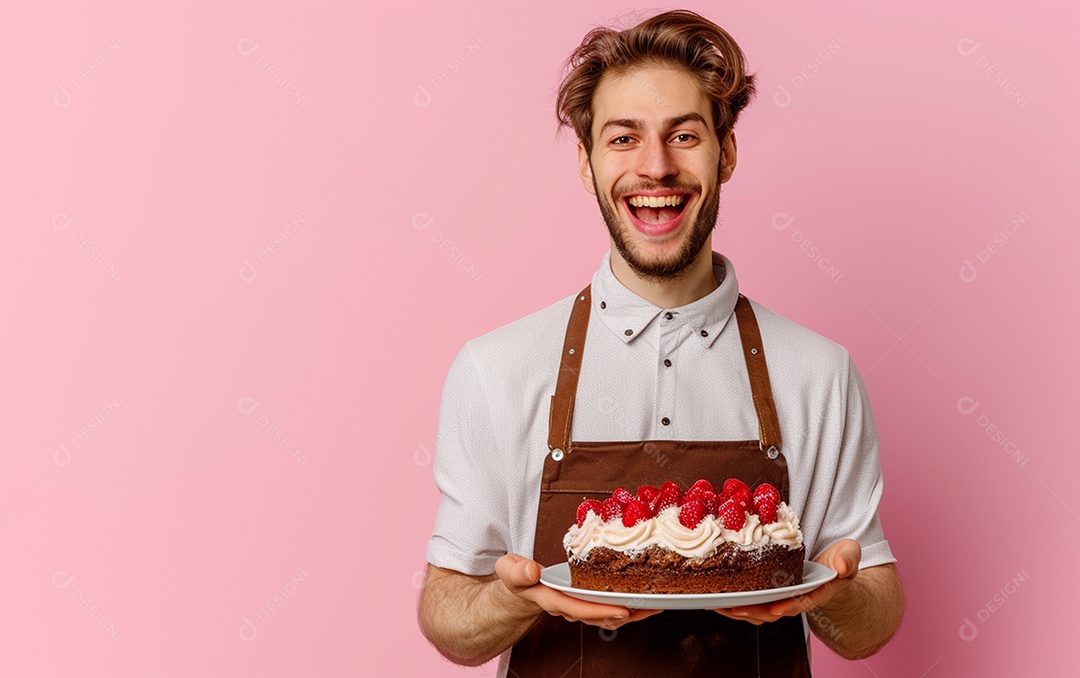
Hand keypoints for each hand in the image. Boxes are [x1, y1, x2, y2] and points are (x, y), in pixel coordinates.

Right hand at [494, 554, 661, 628]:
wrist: (519, 587)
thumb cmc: (516, 576)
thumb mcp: (510, 570)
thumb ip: (518, 571)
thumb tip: (532, 571)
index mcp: (551, 600)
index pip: (578, 609)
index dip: (601, 610)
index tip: (622, 609)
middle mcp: (568, 607)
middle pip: (599, 616)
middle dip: (626, 614)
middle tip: (650, 607)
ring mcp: (577, 607)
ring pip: (607, 615)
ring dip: (631, 613)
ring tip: (654, 605)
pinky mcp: (584, 602)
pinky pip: (607, 607)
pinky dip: (625, 605)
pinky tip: (640, 598)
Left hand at [712, 539, 860, 624]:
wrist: (834, 566)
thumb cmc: (840, 559)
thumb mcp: (848, 555)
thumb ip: (848, 559)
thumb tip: (842, 566)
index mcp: (816, 591)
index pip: (802, 602)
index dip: (789, 606)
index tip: (776, 608)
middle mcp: (797, 598)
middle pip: (775, 610)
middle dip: (755, 611)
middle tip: (736, 608)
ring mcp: (783, 598)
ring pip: (760, 610)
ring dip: (741, 610)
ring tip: (720, 605)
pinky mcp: (771, 593)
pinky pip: (753, 601)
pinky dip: (737, 601)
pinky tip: (719, 596)